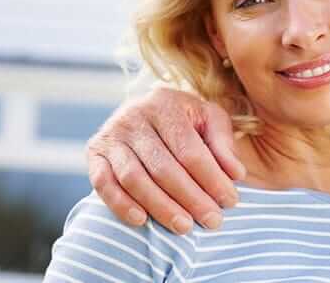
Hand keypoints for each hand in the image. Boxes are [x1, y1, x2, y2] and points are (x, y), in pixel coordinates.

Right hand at [86, 87, 245, 232]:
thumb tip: (236, 174)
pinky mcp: (94, 153)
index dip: (211, 178)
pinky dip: (120, 204)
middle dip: (191, 198)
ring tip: (184, 227)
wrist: (145, 111)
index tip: (231, 202)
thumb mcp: (208, 119)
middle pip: (163, 167)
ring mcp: (111, 135)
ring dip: (160, 206)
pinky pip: (103, 183)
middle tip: (212, 222)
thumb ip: (223, 144)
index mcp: (165, 103)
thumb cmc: (184, 120)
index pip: (190, 149)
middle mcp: (133, 116)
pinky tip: (141, 221)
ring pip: (134, 178)